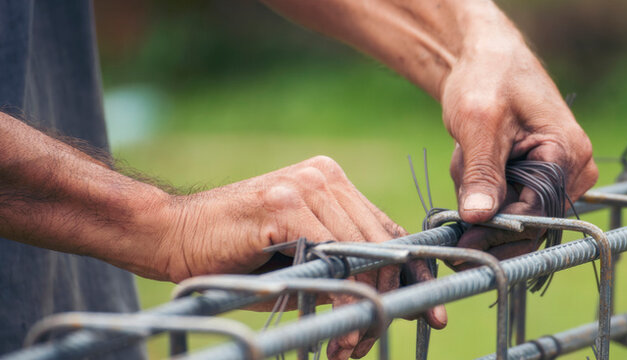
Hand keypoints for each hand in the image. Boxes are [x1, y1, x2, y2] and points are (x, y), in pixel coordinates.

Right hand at [154, 156, 445, 358]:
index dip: (413, 274)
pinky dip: (338, 295)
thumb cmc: (236, 253)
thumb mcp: (301, 259)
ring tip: (349, 347)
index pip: (388, 231)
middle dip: (386, 298)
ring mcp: (305, 186)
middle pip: (381, 243)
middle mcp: (325, 176)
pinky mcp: (284, 205)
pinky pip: (330, 255)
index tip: (433, 312)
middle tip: (371, 343)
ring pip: (360, 252)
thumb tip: (393, 295)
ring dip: (361, 305)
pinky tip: (337, 323)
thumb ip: (342, 264)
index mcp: (333, 182)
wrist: (166, 235)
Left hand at [442, 40, 597, 260]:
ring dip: (483, 199)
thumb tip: (479, 218)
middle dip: (487, 215)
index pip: (537, 214)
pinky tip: (472, 160)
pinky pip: (514, 203)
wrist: (488, 59)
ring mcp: (564, 176)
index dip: (498, 234)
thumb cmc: (487, 79)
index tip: (460, 246)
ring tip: (464, 159)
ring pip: (518, 216)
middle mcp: (576, 170)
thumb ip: (481, 172)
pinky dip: (486, 191)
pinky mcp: (545, 179)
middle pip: (531, 223)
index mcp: (568, 153)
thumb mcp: (478, 123)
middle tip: (451, 205)